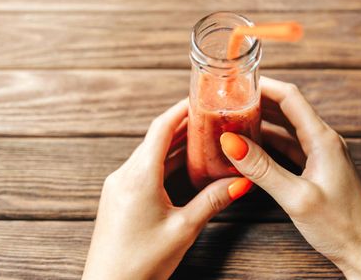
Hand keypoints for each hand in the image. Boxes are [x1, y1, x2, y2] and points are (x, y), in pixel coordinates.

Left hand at [82, 99, 251, 279]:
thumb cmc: (140, 263)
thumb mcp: (183, 229)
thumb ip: (213, 200)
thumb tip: (241, 181)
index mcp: (139, 176)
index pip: (161, 128)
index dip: (181, 110)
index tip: (199, 98)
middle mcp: (125, 175)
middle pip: (157, 138)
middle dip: (185, 126)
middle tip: (211, 117)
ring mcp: (120, 185)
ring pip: (152, 154)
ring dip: (177, 145)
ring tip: (204, 138)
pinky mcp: (120, 197)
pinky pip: (145, 169)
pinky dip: (167, 162)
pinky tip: (186, 165)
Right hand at [219, 77, 360, 279]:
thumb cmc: (341, 225)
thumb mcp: (296, 196)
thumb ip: (263, 168)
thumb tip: (231, 142)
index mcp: (323, 139)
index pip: (290, 97)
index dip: (264, 86)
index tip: (238, 83)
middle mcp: (323, 140)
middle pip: (287, 108)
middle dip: (258, 101)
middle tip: (230, 101)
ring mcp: (320, 154)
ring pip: (286, 128)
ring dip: (262, 122)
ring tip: (234, 121)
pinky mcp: (316, 169)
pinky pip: (289, 147)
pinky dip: (269, 143)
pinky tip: (251, 147)